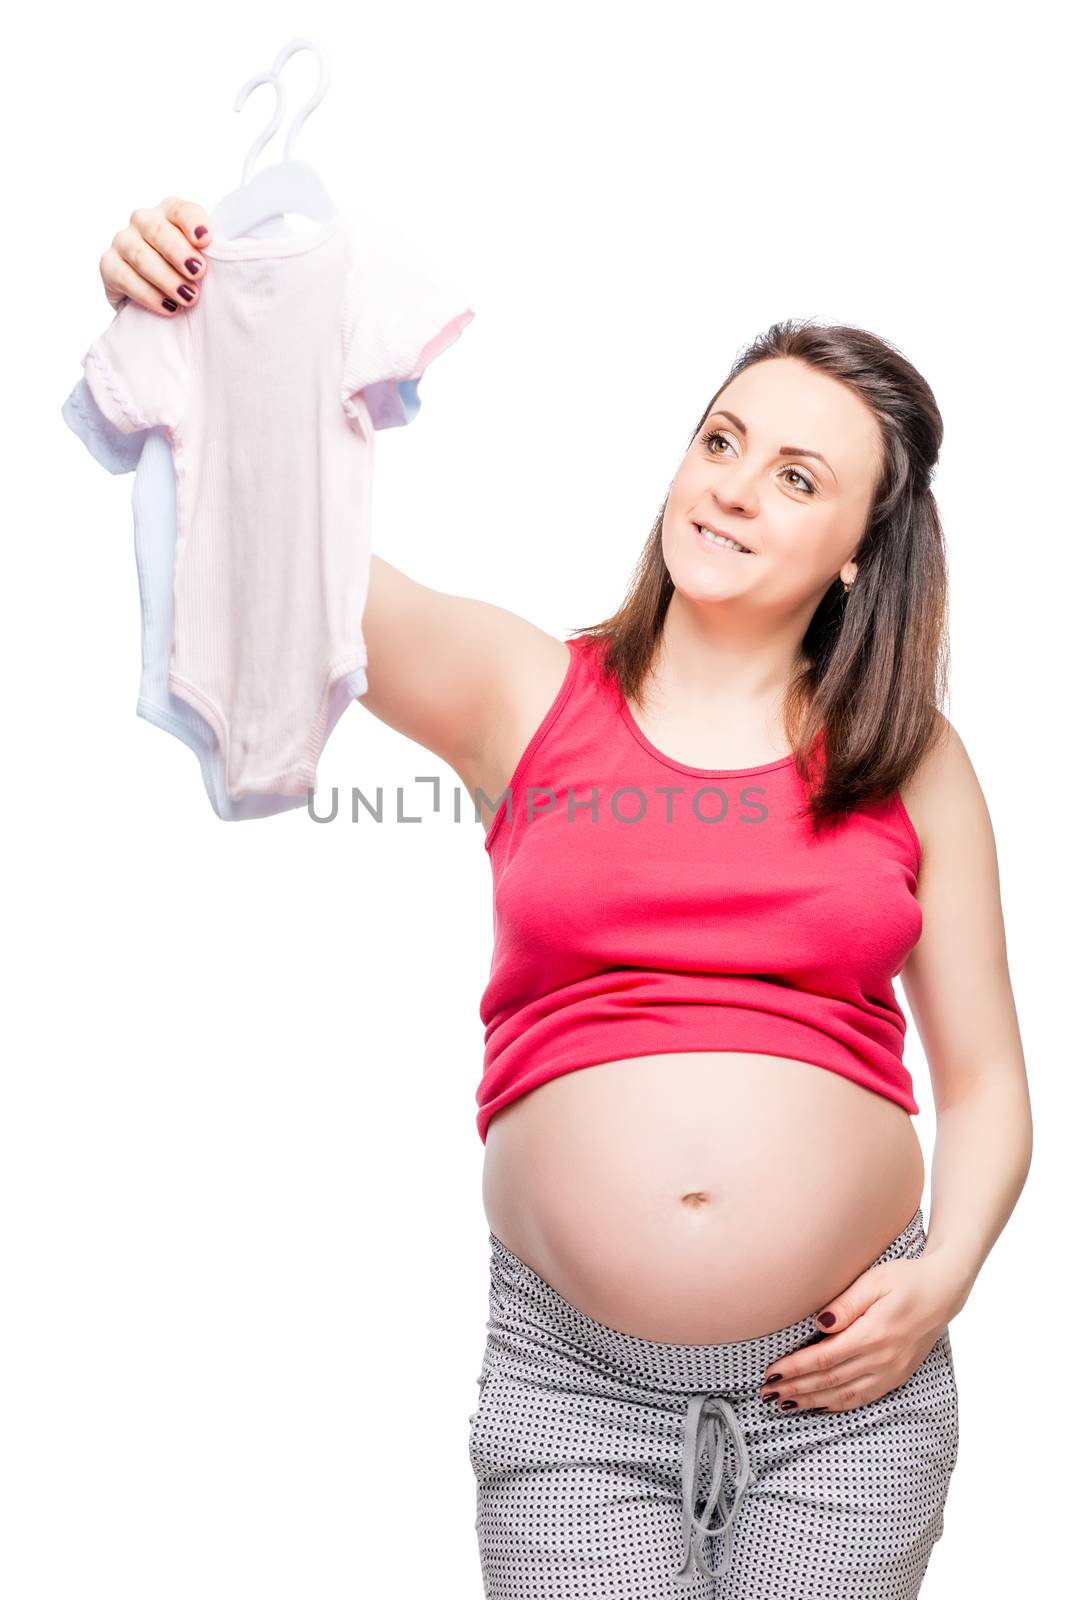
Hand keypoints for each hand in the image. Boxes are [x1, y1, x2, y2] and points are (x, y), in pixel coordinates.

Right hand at [99, 196, 212, 317]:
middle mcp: (143, 221)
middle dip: (179, 253)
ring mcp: (123, 241)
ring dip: (166, 278)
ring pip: (140, 254)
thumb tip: (232, 262)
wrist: (154, 298)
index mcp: (170, 213)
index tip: (206, 241)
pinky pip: (123, 276)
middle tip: (198, 274)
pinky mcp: (108, 264)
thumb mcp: (203, 262)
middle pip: (157, 230)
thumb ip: (213, 254)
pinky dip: (147, 294)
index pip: (181, 210)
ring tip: (188, 298)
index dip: (193, 223)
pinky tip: (167, 307)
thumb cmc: (186, 276)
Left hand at [758, 1255, 954, 1413]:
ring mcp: (891, 1371)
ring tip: (784, 1403)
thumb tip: (819, 1322)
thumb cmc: (906, 1279)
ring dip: (812, 1401)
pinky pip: (863, 1398)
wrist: (943, 1292)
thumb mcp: (875, 1280)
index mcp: (874, 1334)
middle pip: (830, 1381)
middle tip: (766, 1393)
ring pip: (844, 1395)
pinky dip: (838, 1405)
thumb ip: (846, 1303)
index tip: (771, 1372)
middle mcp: (883, 1359)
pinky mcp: (897, 1376)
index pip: (825, 1358)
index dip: (796, 1368)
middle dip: (796, 1388)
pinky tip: (819, 1406)